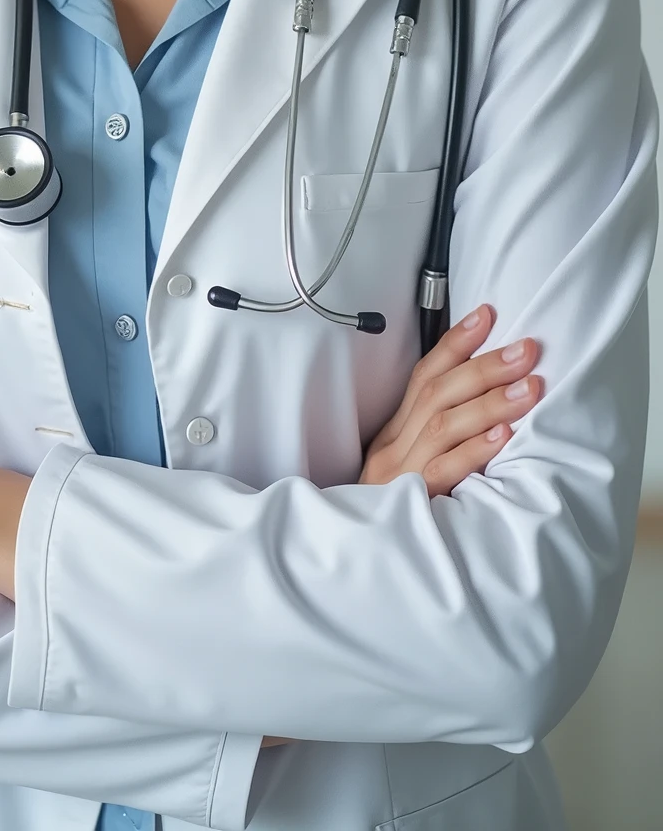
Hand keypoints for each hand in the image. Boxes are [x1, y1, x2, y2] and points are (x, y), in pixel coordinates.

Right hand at [360, 304, 541, 493]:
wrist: (348, 563)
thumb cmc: (390, 512)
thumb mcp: (404, 468)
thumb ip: (432, 437)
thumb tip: (481, 403)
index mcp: (393, 432)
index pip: (424, 376)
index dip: (456, 343)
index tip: (488, 314)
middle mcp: (394, 445)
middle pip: (438, 392)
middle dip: (485, 366)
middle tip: (527, 349)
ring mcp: (400, 473)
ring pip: (444, 425)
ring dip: (490, 401)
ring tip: (529, 386)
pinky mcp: (411, 502)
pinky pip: (444, 470)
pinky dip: (474, 449)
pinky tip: (503, 435)